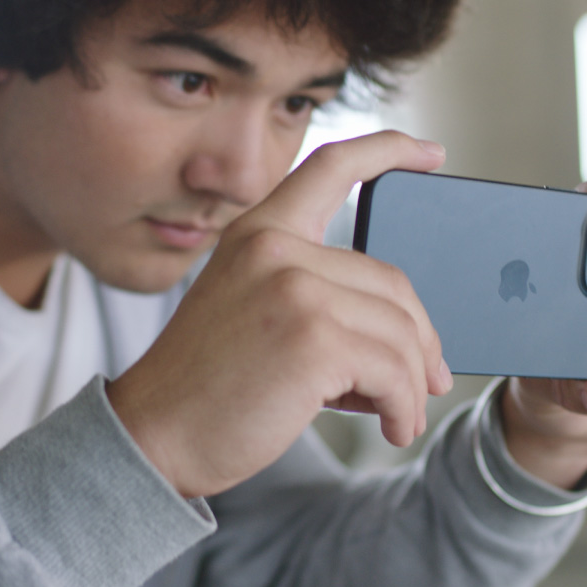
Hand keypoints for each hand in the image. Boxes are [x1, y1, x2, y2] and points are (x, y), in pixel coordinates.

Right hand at [107, 132, 452, 497]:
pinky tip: (393, 426)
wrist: (154, 437)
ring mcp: (295, 290)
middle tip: (429, 379)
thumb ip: (315, 297)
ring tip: (401, 417)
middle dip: (421, 337)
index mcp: (257, 232)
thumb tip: (408, 334)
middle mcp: (275, 248)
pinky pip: (394, 371)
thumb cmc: (206, 388)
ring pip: (400, 331)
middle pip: (392, 280)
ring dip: (411, 384)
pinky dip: (403, 406)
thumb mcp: (251, 311)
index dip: (390, 150)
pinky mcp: (314, 341)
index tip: (432, 153)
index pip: (332, 165)